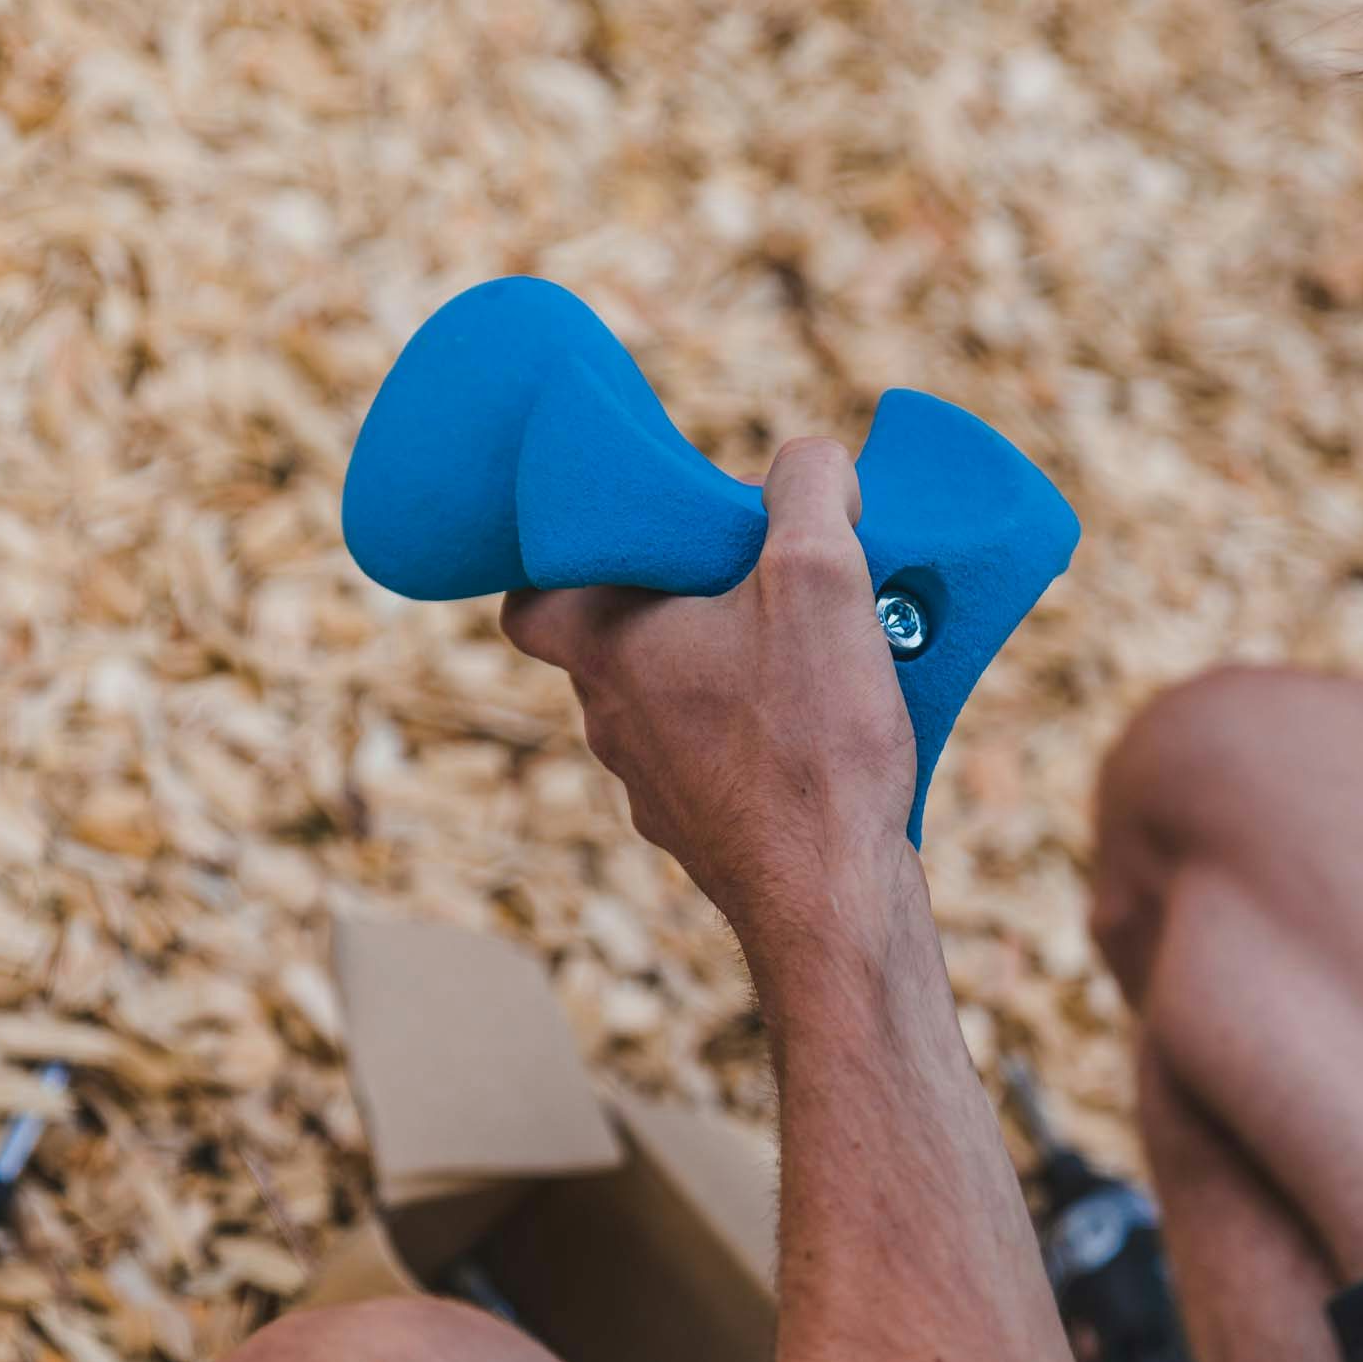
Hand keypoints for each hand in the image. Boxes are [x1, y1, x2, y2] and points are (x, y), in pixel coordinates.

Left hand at [500, 438, 917, 954]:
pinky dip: (759, 734)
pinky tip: (825, 722)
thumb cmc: (808, 742)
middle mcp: (613, 725)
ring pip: (671, 706)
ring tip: (807, 643)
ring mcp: (656, 790)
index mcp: (609, 654)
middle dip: (672, 603)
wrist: (834, 902)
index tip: (611, 541)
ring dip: (723, 669)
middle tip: (741, 569)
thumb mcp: (820, 576)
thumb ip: (809, 492)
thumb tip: (811, 459)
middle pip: (614, 645)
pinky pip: (719, 762)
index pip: (529, 603)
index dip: (555, 565)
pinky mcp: (708, 836)